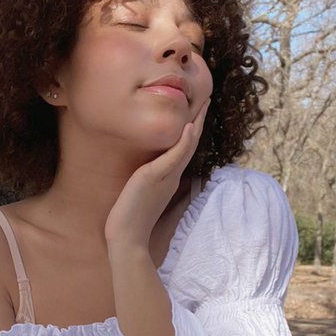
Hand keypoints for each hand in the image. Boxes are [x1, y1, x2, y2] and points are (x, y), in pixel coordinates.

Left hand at [104, 99, 209, 250]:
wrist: (127, 236)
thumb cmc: (131, 218)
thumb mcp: (142, 193)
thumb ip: (150, 180)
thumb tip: (148, 172)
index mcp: (168, 176)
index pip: (183, 148)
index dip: (193, 129)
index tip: (198, 111)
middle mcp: (171, 174)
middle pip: (190, 142)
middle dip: (199, 119)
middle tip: (208, 99)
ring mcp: (166, 175)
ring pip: (187, 145)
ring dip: (197, 123)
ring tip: (204, 103)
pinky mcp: (155, 177)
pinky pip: (174, 156)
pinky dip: (184, 141)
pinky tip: (190, 126)